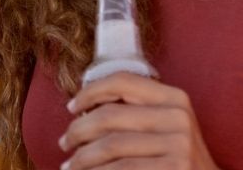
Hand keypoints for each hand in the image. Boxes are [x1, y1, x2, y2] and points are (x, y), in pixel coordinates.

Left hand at [60, 72, 219, 169]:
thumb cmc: (177, 159)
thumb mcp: (168, 126)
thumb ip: (137, 112)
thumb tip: (83, 109)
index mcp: (175, 98)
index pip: (123, 81)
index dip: (90, 92)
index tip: (72, 107)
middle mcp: (178, 118)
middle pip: (110, 116)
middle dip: (78, 131)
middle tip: (64, 143)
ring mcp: (178, 146)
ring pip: (110, 147)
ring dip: (81, 158)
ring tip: (70, 166)